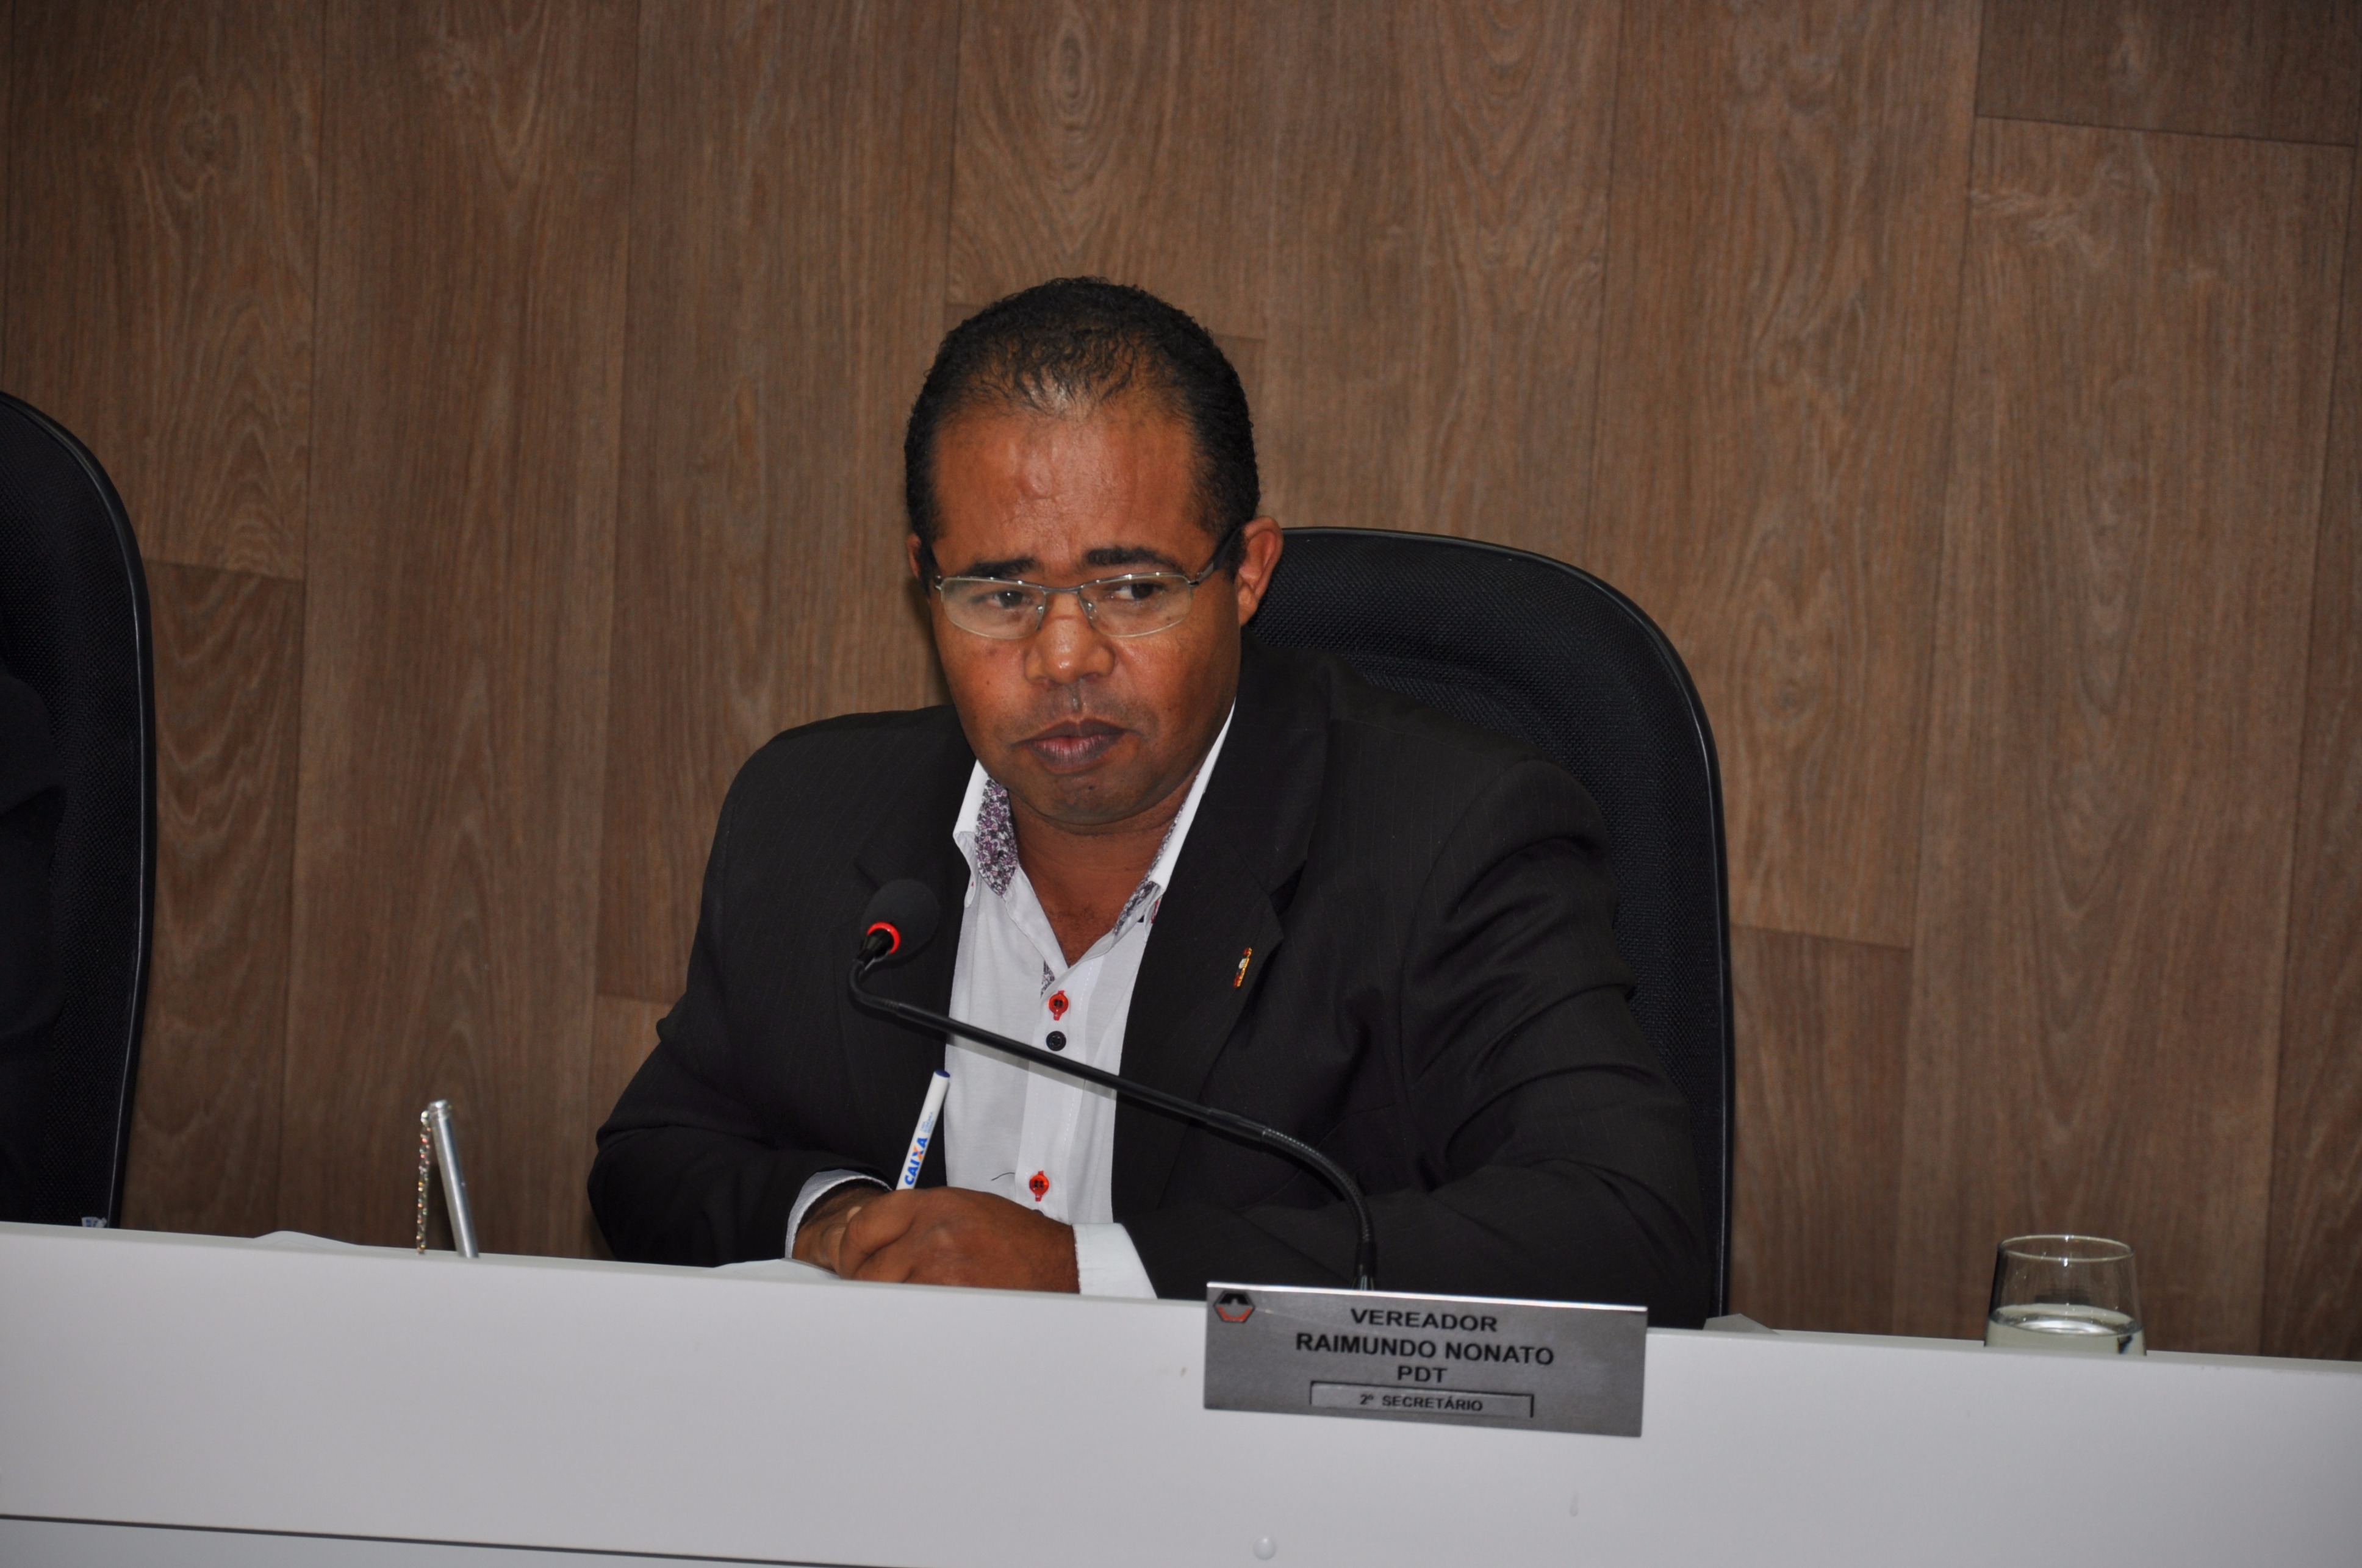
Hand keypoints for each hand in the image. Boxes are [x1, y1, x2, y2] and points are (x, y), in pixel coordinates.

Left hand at [798, 1185, 1078, 1291]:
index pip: (865, 1226)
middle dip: (867, 1281)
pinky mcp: (951, 1303)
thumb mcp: (963, 1208)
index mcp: (933, 1205)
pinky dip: (912, 1319)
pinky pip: (911, 1316)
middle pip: (867, 1267)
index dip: (852, 1249)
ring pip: (886, 1296)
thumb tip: (866, 1234)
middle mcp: (932, 1235)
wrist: (1057, 1265)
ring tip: (910, 1302)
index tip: (853, 1262)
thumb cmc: (1013, 1239)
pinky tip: (928, 1315)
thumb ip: (915, 1218)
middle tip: (879, 1289)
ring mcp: (940, 1272)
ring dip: (891, 1302)